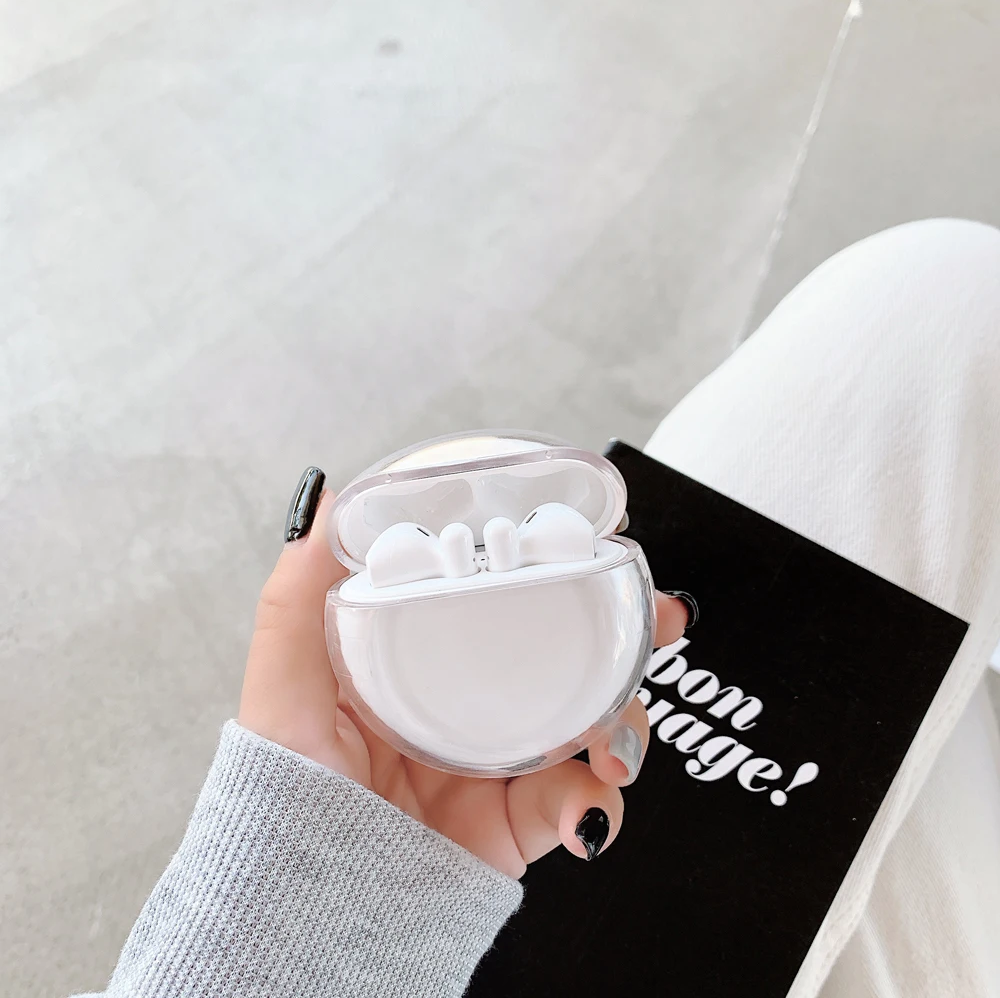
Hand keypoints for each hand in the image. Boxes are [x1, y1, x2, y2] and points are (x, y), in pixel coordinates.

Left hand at [239, 470, 689, 878]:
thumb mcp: (285, 688)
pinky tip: (587, 808)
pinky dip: (598, 803)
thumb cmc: (286, 795)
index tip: (593, 545)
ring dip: (627, 719)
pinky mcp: (522, 820)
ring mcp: (504, 761)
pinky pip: (581, 802)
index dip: (555, 570)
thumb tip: (322, 511)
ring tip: (617, 742)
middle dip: (625, 632)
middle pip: (570, 653)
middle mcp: (474, 705)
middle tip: (658, 618)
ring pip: (594, 721)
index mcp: (427, 663)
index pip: (503, 602)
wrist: (310, 908)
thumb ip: (295, 602)